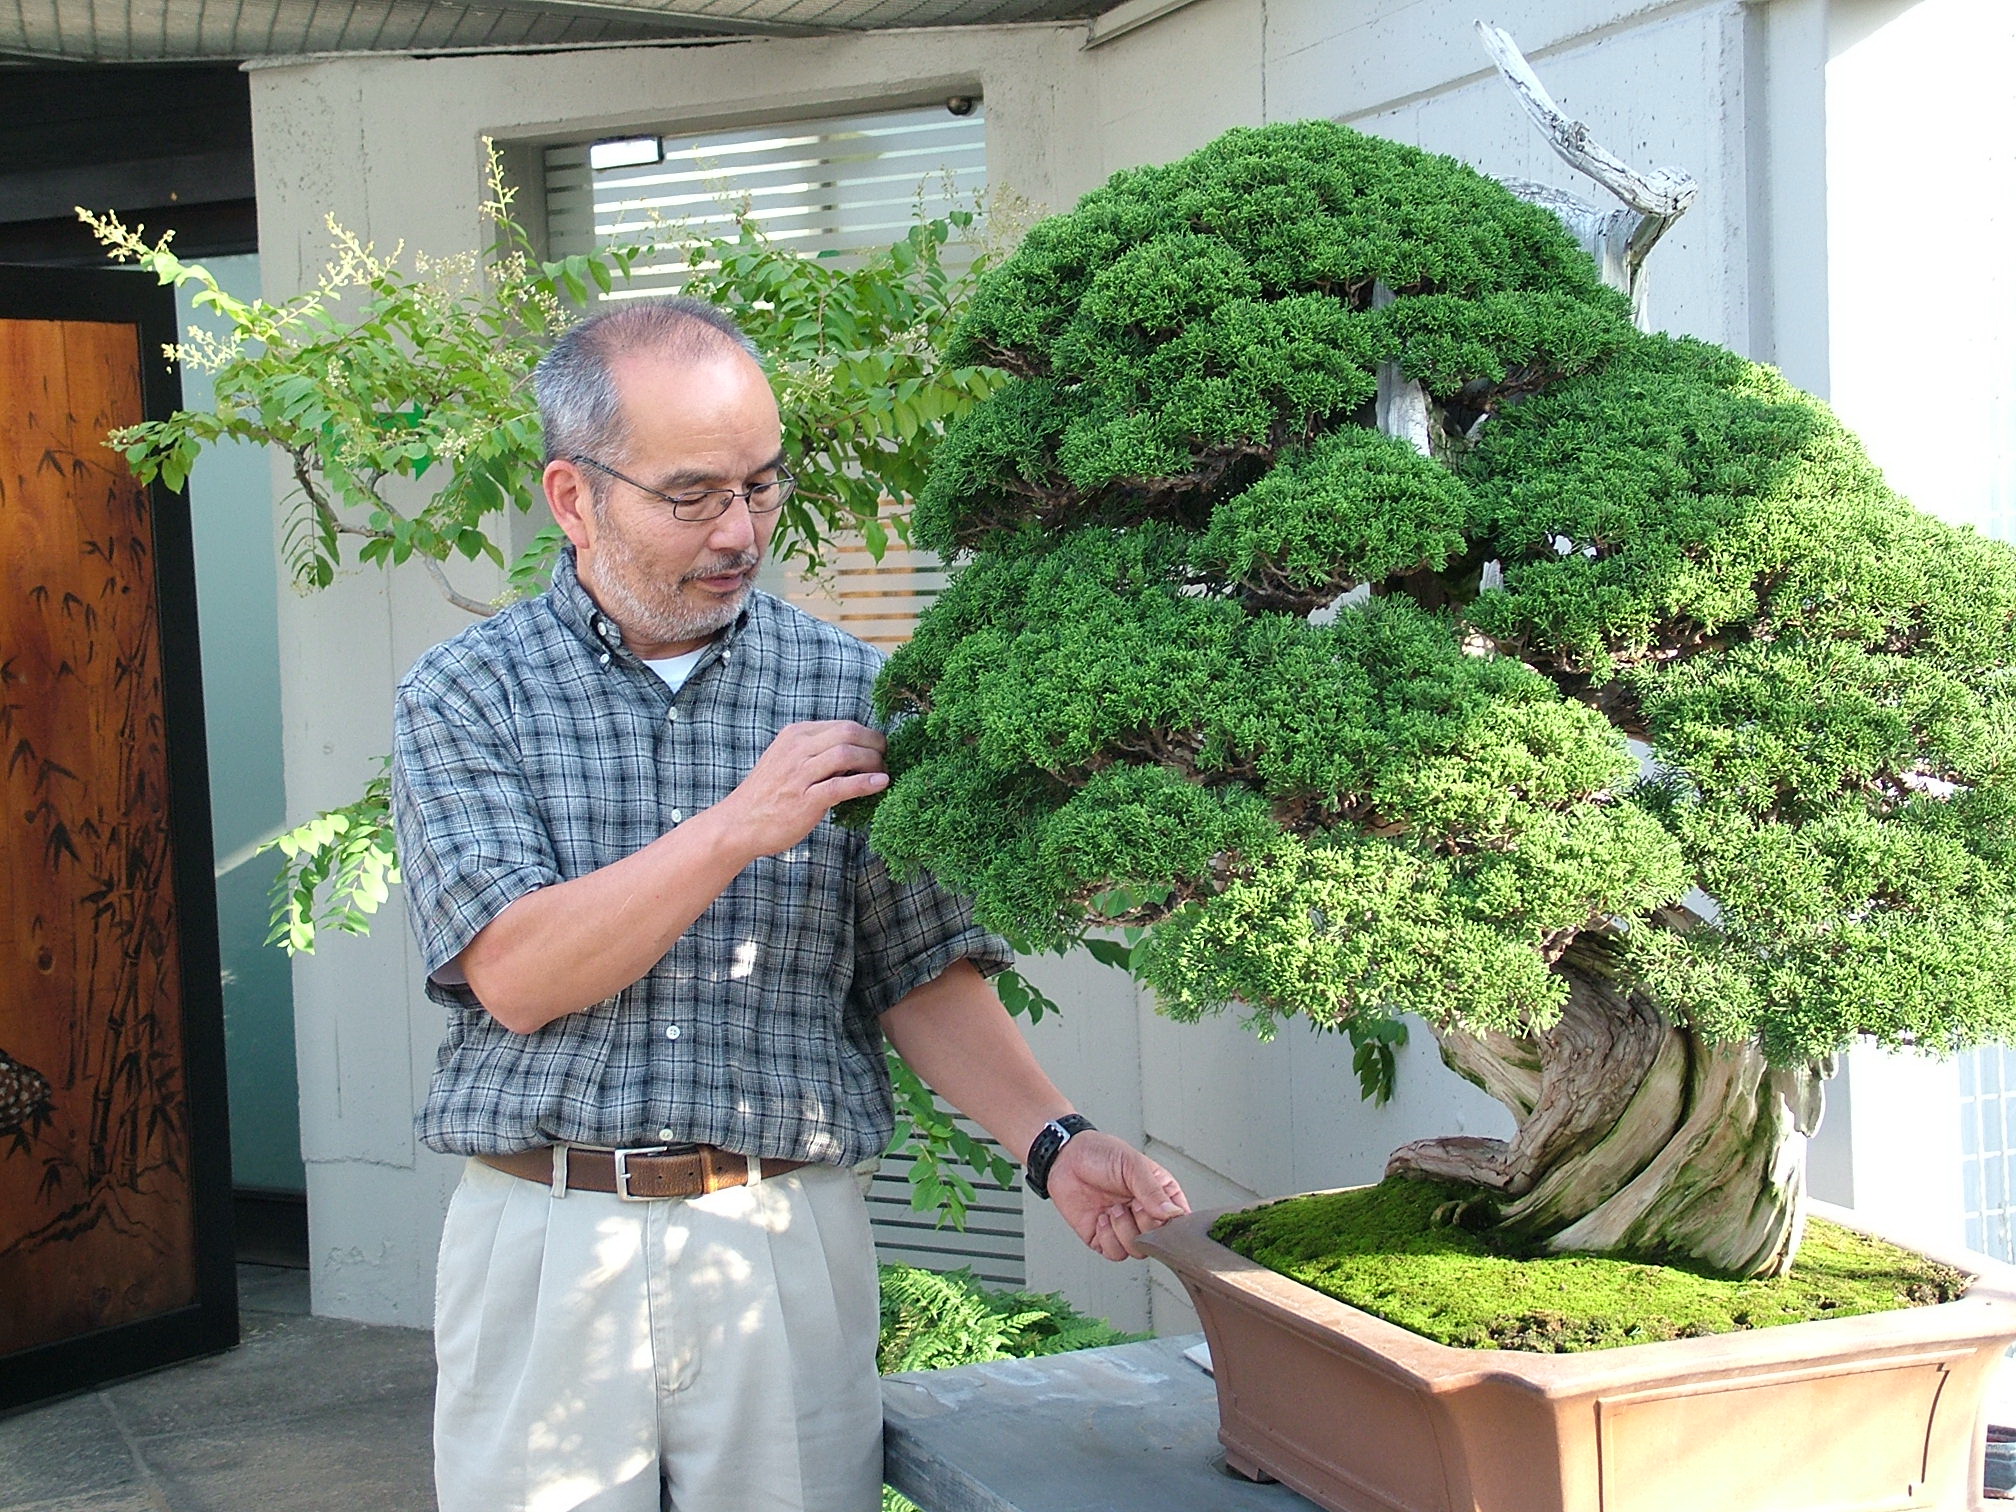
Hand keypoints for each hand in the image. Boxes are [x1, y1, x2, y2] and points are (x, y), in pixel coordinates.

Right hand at [715, 721, 887, 856]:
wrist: (738, 823)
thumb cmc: (768, 795)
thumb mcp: (788, 760)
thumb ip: (816, 752)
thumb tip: (856, 752)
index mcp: (795, 735)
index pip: (843, 725)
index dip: (868, 735)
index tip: (879, 748)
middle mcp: (797, 749)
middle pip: (849, 733)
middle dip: (875, 744)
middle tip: (886, 758)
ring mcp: (800, 774)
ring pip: (847, 754)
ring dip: (874, 762)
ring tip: (884, 772)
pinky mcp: (805, 799)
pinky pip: (841, 785)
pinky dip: (866, 782)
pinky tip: (881, 784)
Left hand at [1044, 1131, 1189, 1260]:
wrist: (1066, 1157)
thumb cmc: (1100, 1153)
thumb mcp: (1132, 1164)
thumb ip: (1152, 1190)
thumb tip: (1172, 1214)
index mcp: (1160, 1194)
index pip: (1179, 1221)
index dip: (1170, 1222)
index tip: (1157, 1211)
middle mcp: (1144, 1213)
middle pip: (1158, 1240)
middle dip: (1143, 1223)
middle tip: (1131, 1203)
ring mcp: (1125, 1227)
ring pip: (1138, 1251)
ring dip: (1124, 1231)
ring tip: (1113, 1209)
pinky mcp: (1104, 1238)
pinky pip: (1115, 1253)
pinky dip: (1108, 1238)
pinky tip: (1101, 1217)